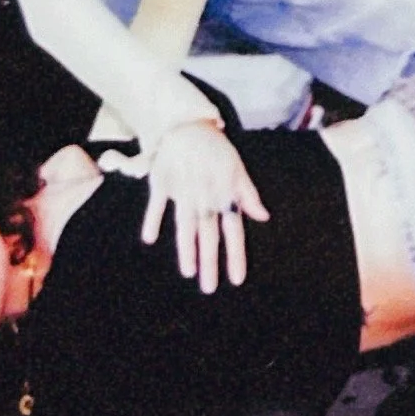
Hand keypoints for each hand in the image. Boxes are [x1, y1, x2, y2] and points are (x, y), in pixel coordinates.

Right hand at [139, 118, 268, 293]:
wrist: (189, 126)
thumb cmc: (217, 151)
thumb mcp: (238, 170)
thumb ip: (249, 195)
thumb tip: (264, 217)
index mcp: (225, 194)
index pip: (233, 230)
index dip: (236, 255)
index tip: (237, 280)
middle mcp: (205, 196)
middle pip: (209, 233)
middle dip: (211, 262)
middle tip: (210, 289)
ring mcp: (183, 190)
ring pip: (186, 224)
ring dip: (187, 248)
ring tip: (189, 272)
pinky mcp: (163, 182)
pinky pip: (158, 203)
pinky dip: (153, 218)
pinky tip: (150, 238)